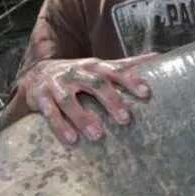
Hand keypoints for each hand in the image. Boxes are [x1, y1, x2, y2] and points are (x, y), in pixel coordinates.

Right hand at [24, 53, 156, 144]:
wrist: (36, 75)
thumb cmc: (77, 74)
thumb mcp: (100, 67)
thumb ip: (126, 64)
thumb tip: (158, 56)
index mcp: (94, 67)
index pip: (115, 70)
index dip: (130, 80)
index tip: (146, 92)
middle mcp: (76, 72)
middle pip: (94, 83)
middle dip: (110, 100)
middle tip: (126, 119)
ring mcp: (57, 84)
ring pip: (69, 100)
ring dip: (83, 117)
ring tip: (98, 135)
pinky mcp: (41, 98)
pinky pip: (49, 112)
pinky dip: (60, 125)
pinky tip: (72, 139)